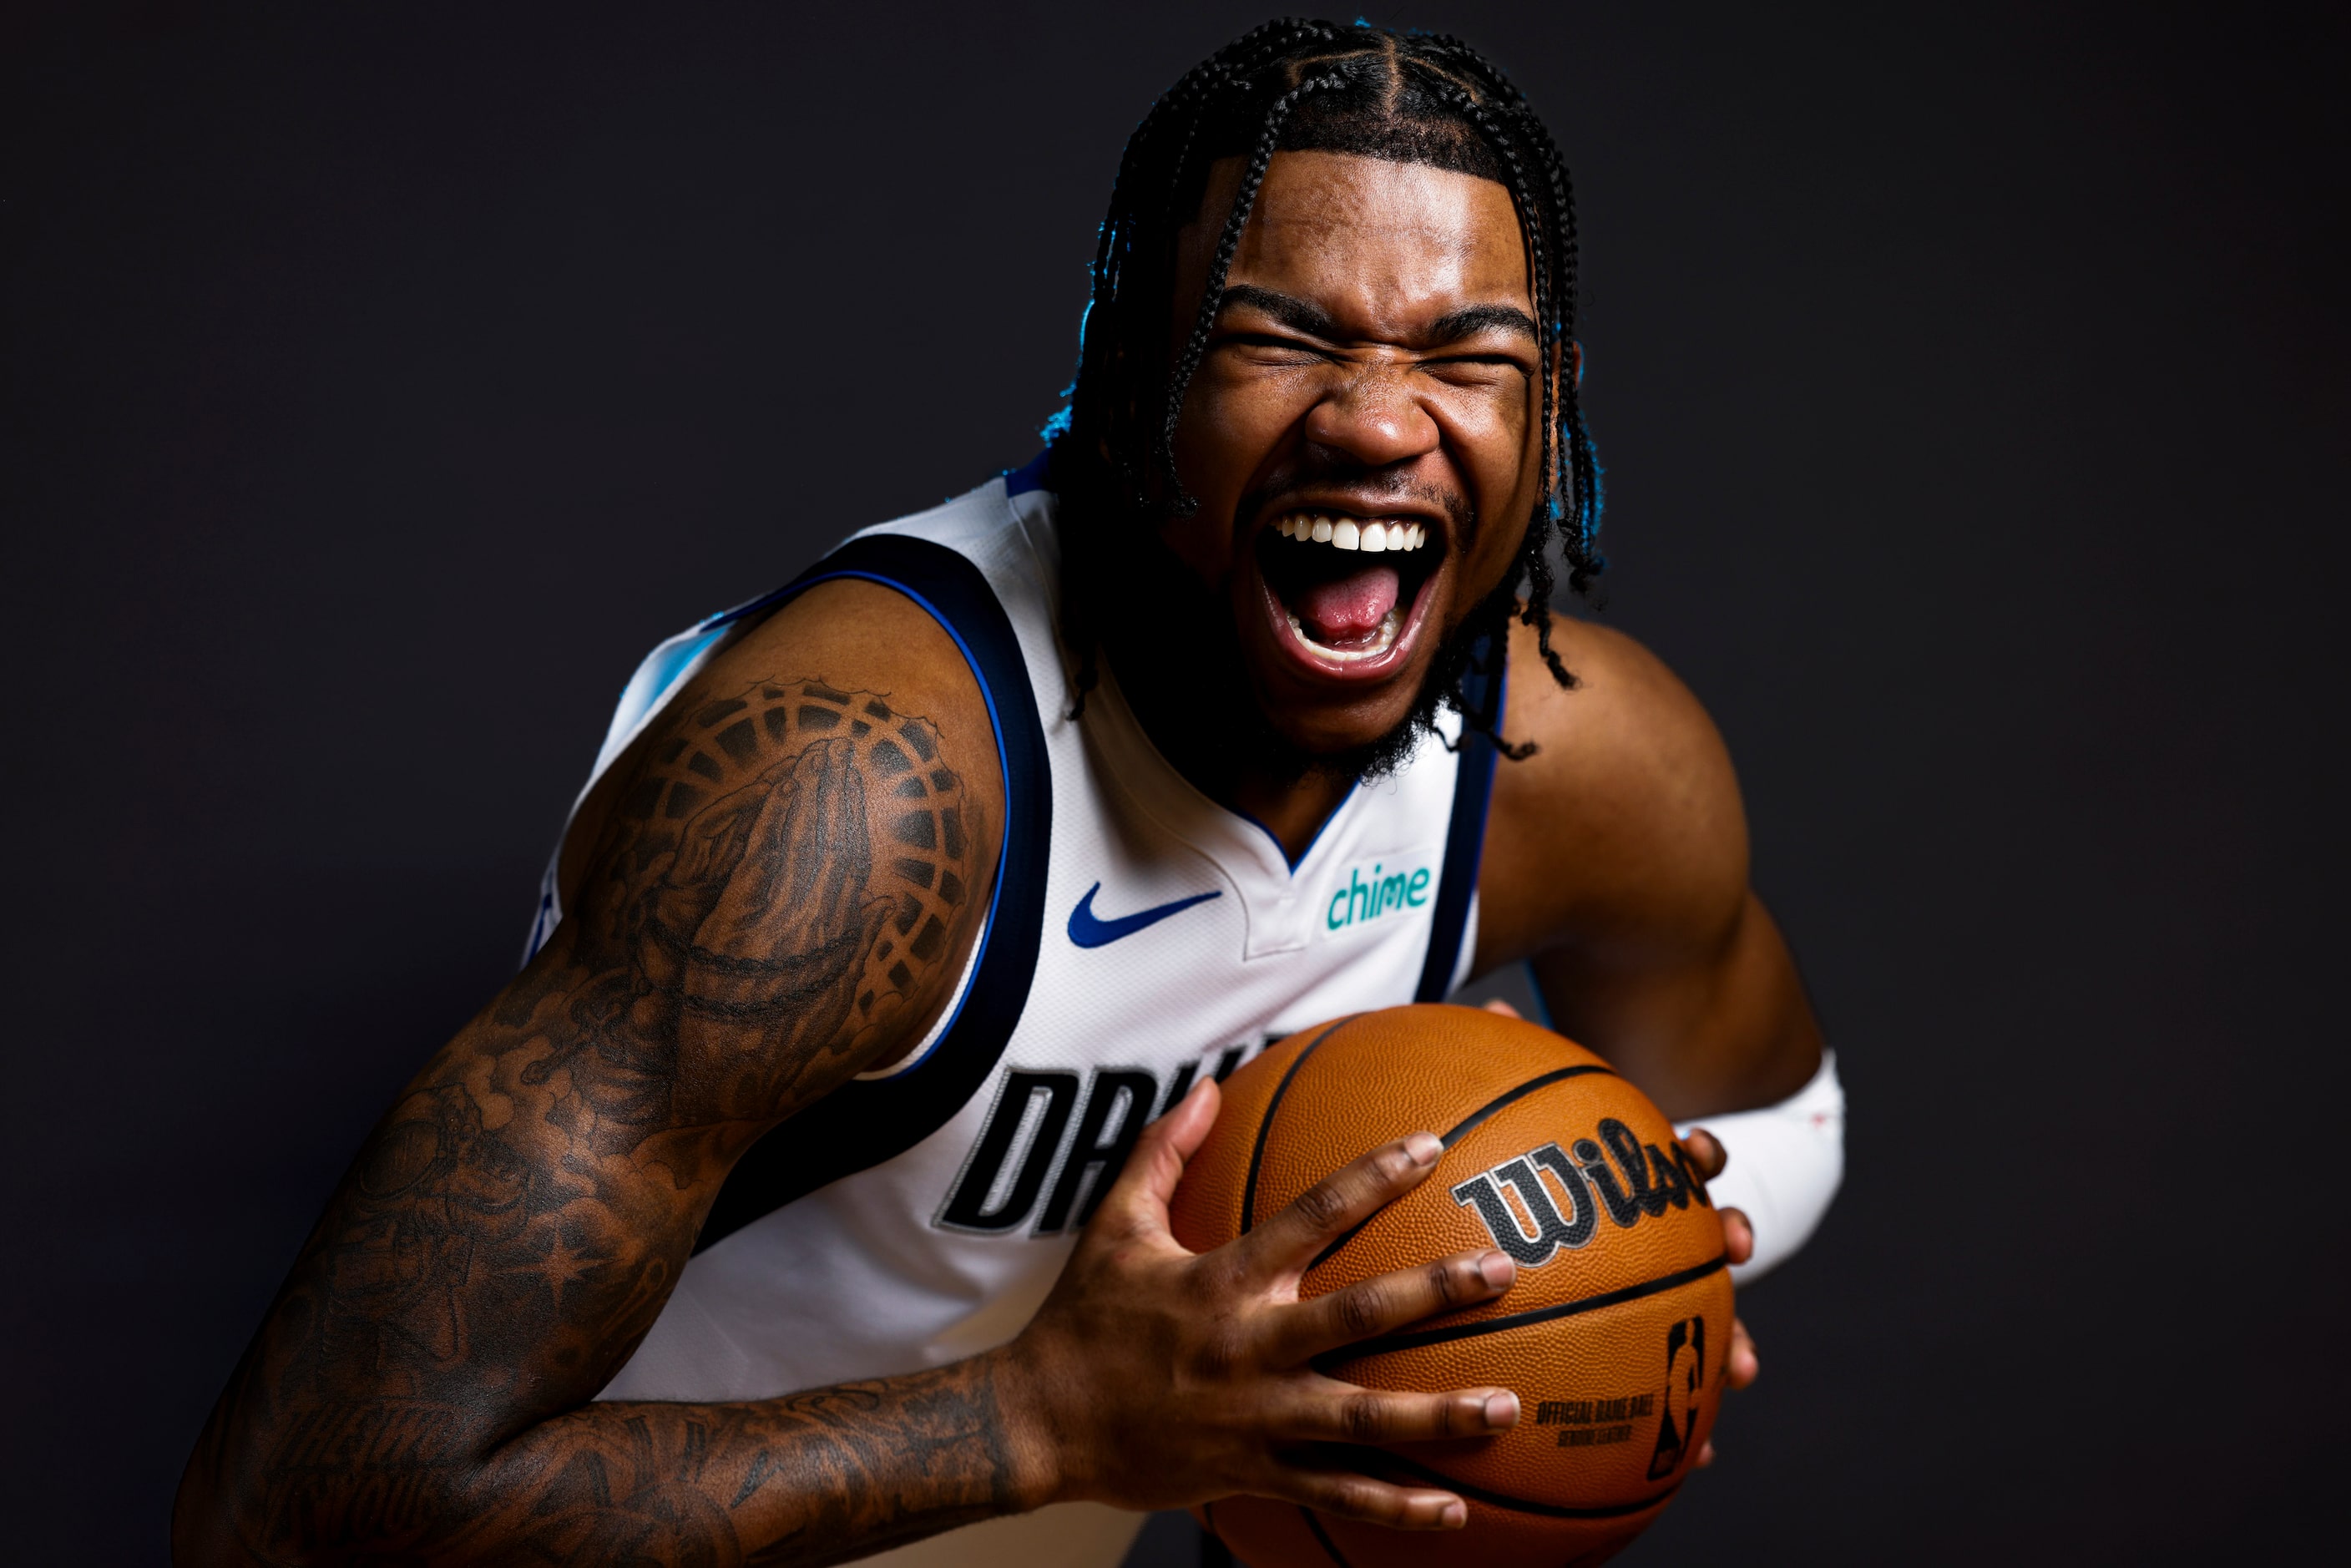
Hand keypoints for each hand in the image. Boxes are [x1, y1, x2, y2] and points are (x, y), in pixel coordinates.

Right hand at [1002, 1078, 1520, 1529]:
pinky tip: (1455, 1509)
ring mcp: (1255, 1416)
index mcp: (1221, 1280)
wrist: (1040, 1425)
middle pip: (1357, 1316)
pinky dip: (1395, 1507)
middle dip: (1434, 1292)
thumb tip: (1209, 1087)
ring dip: (1439, 1415)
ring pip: (1362, 1418)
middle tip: (1503, 1271)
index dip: (1372, 1178)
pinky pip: (1335, 1493)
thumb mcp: (1115, 1226)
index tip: (1430, 1149)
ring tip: (1509, 1406)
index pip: (1310, 1216)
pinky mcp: (1253, 1473)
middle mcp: (1246, 1347)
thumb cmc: (1082, 1319)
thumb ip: (1163, 1153)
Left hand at [1479, 997, 1761, 1465]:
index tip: (1696, 1152)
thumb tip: (1497, 1010)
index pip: (1667, 1159)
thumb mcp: (1488, 1127)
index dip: (1691, 1152)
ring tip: (1742, 1370)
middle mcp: (1641, 1234)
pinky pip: (1655, 1394)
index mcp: (1617, 1185)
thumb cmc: (1494, 1179)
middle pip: (1697, 1229)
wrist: (1490, 1233)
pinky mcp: (1624, 1355)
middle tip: (1733, 1244)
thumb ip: (1495, 1068)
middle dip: (1722, 1237)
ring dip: (1725, 1340)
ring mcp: (1639, 1293)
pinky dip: (1675, 1425)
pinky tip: (1695, 1460)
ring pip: (1697, 1317)